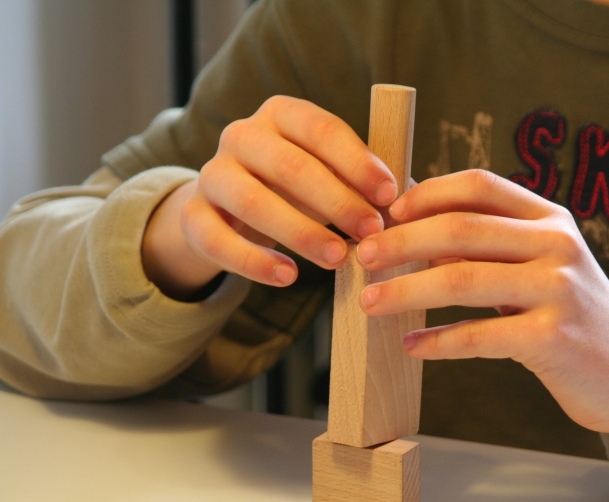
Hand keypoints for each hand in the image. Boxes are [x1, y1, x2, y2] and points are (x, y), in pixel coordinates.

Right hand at [142, 96, 397, 298]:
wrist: (229, 207)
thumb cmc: (298, 188)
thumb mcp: (329, 174)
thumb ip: (364, 182)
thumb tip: (412, 204)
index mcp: (282, 114)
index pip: (322, 129)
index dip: (357, 162)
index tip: (389, 195)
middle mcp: (242, 135)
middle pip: (289, 166)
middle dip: (337, 203)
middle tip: (372, 234)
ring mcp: (212, 173)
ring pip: (253, 202)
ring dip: (301, 233)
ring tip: (338, 259)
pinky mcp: (193, 215)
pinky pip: (218, 240)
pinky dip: (254, 262)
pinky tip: (288, 277)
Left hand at [355, 170, 608, 451]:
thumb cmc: (573, 316)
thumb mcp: (543, 265)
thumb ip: (494, 244)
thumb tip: (414, 229)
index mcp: (551, 219)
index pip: (480, 185)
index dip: (427, 193)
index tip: (387, 212)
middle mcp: (557, 245)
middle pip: (460, 228)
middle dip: (401, 241)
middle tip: (363, 257)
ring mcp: (558, 290)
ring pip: (461, 280)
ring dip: (405, 291)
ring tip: (370, 303)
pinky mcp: (553, 339)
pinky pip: (477, 336)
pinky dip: (436, 342)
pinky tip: (412, 346)